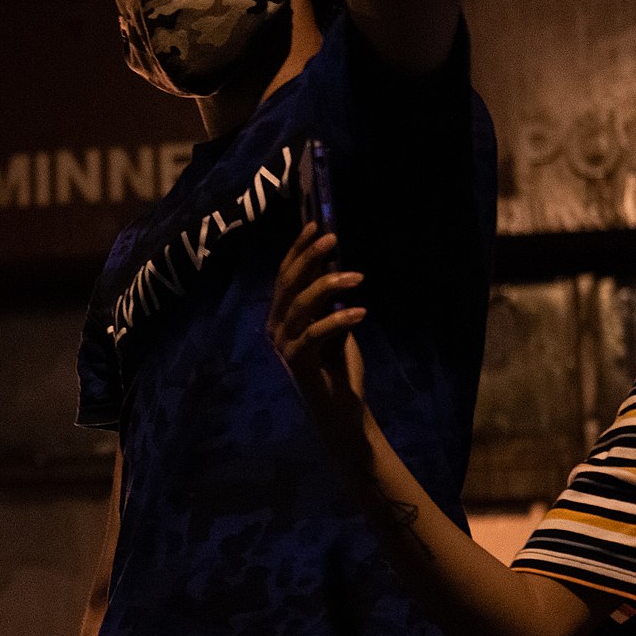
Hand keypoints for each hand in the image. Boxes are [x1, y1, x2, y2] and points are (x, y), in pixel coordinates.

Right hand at [267, 224, 369, 435]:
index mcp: (281, 316)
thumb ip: (329, 302)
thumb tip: (335, 265)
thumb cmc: (337, 368)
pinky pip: (315, 333)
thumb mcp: (335, 326)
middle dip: (310, 257)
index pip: (285, 275)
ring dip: (329, 285)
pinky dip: (338, 319)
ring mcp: (283, 345)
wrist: (338, 411)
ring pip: (301, 304)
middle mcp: (275, 327)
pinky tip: (361, 312)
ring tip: (357, 277)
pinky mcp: (297, 362)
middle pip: (289, 284)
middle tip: (332, 238)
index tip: (316, 225)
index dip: (298, 249)